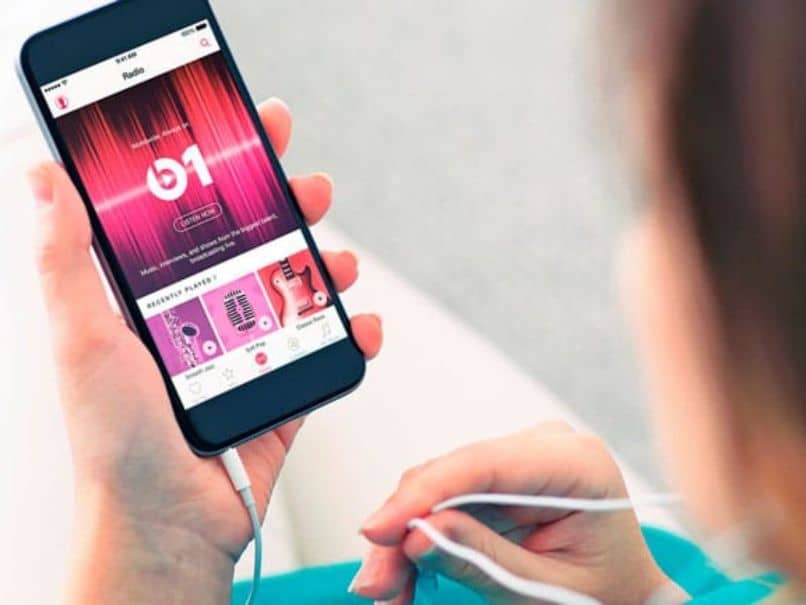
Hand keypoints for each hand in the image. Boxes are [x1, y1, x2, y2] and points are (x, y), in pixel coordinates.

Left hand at [28, 98, 382, 604]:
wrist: (166, 521)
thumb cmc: (114, 439)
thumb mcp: (81, 335)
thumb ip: (65, 256)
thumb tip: (43, 175)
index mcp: (154, 295)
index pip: (190, 214)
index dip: (221, 166)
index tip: (243, 126)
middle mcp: (203, 314)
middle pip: (254, 241)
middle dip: (287, 206)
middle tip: (307, 185)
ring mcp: (248, 348)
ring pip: (296, 288)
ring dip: (326, 266)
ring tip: (339, 262)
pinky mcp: (283, 384)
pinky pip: (324, 348)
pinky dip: (351, 334)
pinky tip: (360, 323)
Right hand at [352, 423, 682, 604]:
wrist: (626, 596)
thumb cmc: (605, 593)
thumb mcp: (547, 590)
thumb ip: (483, 560)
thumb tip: (418, 535)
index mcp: (578, 464)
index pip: (486, 464)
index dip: (425, 493)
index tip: (380, 529)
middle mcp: (545, 448)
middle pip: (453, 474)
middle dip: (405, 527)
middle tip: (375, 582)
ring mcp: (519, 459)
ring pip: (439, 487)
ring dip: (405, 538)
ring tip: (386, 590)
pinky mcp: (499, 477)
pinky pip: (446, 499)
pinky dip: (420, 537)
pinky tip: (403, 574)